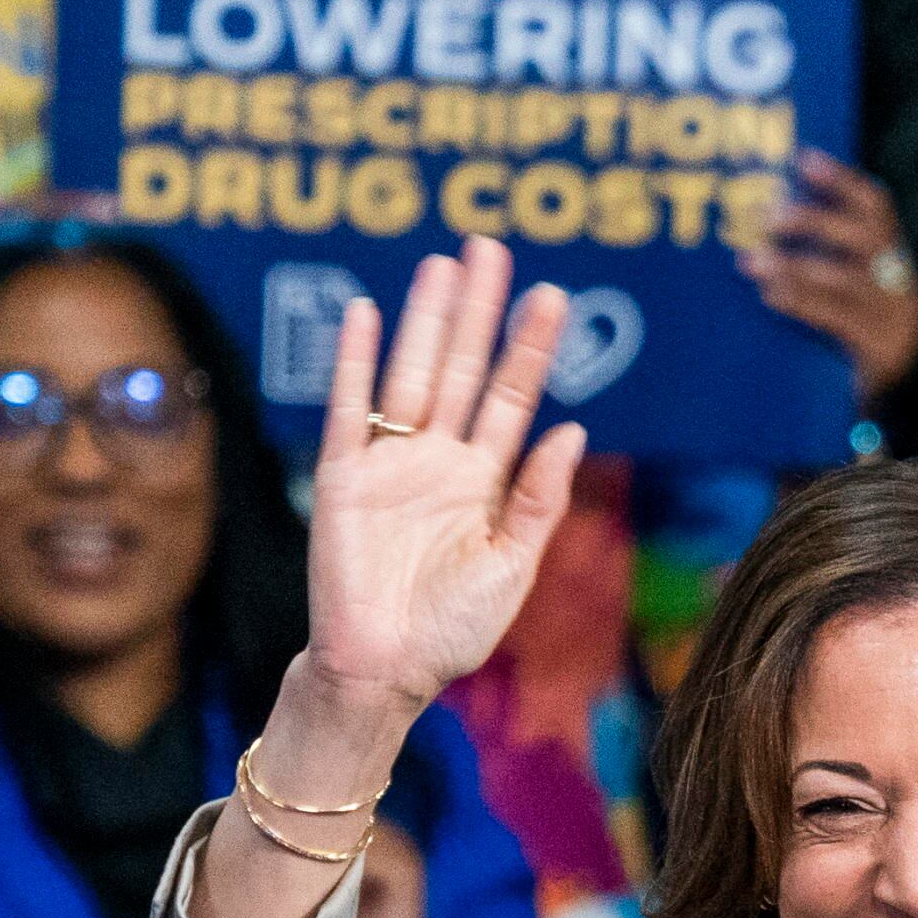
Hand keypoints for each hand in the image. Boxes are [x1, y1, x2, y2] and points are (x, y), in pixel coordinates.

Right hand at [300, 239, 587, 721]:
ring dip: (425, 321)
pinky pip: (348, 409)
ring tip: (443, 264)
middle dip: (478, 311)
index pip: (513, 398)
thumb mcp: (512, 567)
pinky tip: (363, 313)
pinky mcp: (342, 477)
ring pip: (411, 374)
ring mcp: (390, 463)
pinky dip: (352, 362)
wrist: (386, 670)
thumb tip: (574, 429)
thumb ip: (539, 500)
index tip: (555, 297)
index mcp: (485, 481)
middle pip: (463, 369)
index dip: (531, 348)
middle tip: (491, 247)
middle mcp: (438, 460)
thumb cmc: (451, 629)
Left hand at [746, 150, 917, 402]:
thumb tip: (777, 218)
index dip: (842, 181)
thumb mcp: (867, 289)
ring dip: (792, 265)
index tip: (803, 159)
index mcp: (896, 258)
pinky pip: (834, 318)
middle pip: (860, 237)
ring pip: (841, 278)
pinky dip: (799, 302)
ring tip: (751, 259)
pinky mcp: (875, 347)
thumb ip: (837, 258)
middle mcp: (897, 280)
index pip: (876, 208)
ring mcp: (888, 314)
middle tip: (765, 215)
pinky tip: (769, 294)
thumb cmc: (874, 332)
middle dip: (811, 221)